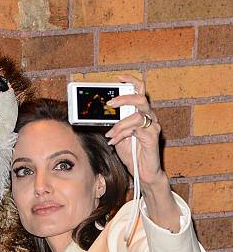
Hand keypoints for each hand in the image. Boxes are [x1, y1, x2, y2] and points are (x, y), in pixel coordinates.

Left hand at [106, 74, 179, 230]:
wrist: (142, 173)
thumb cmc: (132, 154)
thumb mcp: (117, 135)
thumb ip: (112, 124)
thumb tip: (98, 116)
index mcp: (141, 113)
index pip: (139, 90)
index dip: (130, 81)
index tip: (118, 78)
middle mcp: (149, 117)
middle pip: (141, 97)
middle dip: (124, 98)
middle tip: (110, 104)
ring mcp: (152, 126)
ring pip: (138, 113)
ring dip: (120, 123)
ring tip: (111, 133)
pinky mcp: (153, 136)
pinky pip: (137, 128)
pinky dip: (123, 133)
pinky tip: (115, 140)